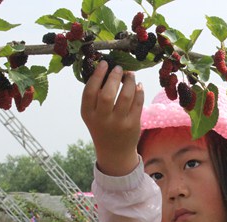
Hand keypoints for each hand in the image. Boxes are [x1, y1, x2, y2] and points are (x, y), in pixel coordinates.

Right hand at [81, 61, 143, 175]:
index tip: (105, 63)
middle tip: (119, 68)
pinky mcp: (133, 125)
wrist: (115, 152)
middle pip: (107, 94)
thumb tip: (107, 70)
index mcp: (88, 114)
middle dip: (114, 77)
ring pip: (126, 96)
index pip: (90, 91)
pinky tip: (138, 85)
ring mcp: (118, 123)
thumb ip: (96, 96)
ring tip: (130, 75)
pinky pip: (138, 103)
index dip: (97, 75)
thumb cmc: (102, 127)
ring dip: (129, 82)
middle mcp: (102, 119)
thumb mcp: (93, 115)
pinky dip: (139, 91)